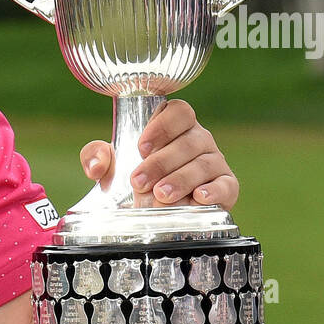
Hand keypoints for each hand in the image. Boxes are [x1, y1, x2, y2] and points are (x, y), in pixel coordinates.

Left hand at [78, 99, 238, 210]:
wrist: (156, 212)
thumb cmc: (138, 179)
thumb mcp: (112, 167)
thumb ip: (96, 157)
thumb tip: (96, 163)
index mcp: (175, 127)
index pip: (180, 111)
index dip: (163, 126)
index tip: (142, 146)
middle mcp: (199, 140)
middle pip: (190, 141)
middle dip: (162, 162)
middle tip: (139, 181)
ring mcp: (215, 163)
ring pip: (203, 164)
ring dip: (181, 179)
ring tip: (161, 194)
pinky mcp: (227, 187)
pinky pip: (227, 185)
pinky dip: (214, 191)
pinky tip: (199, 197)